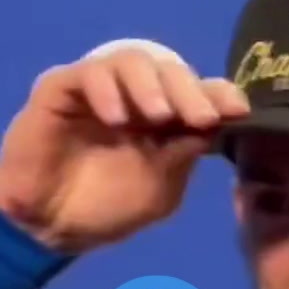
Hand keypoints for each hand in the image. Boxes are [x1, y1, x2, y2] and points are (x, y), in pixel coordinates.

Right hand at [0, 46, 249, 254]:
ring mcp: (96, 89)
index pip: (196, 91)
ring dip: (151, 85)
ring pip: (129, 60)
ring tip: (160, 115)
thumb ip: (184, 154)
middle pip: (167, 69)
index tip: (239, 110)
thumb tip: (217, 123)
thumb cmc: (105, 208)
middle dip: (190, 90)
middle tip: (203, 116)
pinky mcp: (59, 90)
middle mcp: (132, 95)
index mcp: (162, 116)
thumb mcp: (159, 188)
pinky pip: (85, 74)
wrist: (49, 228)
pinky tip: (118, 117)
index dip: (219, 94)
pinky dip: (106, 90)